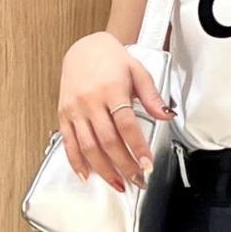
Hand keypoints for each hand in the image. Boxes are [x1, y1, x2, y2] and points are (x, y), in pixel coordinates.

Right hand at [56, 32, 176, 190]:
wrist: (84, 48)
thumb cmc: (111, 59)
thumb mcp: (138, 72)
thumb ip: (152, 97)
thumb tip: (166, 116)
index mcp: (111, 89)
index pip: (126, 125)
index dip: (137, 148)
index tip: (147, 164)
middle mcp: (90, 101)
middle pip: (108, 141)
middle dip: (124, 165)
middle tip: (137, 179)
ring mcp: (75, 109)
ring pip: (88, 146)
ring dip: (104, 169)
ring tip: (118, 183)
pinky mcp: (64, 114)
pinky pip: (69, 142)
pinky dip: (77, 162)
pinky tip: (87, 175)